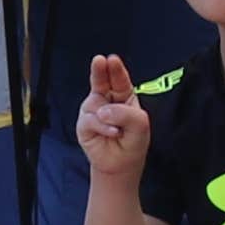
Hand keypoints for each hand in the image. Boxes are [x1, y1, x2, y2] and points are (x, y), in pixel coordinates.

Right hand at [74, 50, 146, 178]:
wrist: (121, 164)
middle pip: (101, 80)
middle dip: (99, 70)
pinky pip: (90, 120)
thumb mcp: (140, 125)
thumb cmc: (133, 141)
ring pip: (96, 104)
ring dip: (109, 117)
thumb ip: (125, 113)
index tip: (112, 60)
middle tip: (99, 60)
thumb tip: (103, 111)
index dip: (116, 69)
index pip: (119, 79)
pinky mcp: (84, 123)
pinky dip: (103, 127)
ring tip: (118, 130)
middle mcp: (106, 99)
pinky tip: (112, 133)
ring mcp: (93, 109)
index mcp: (123, 95)